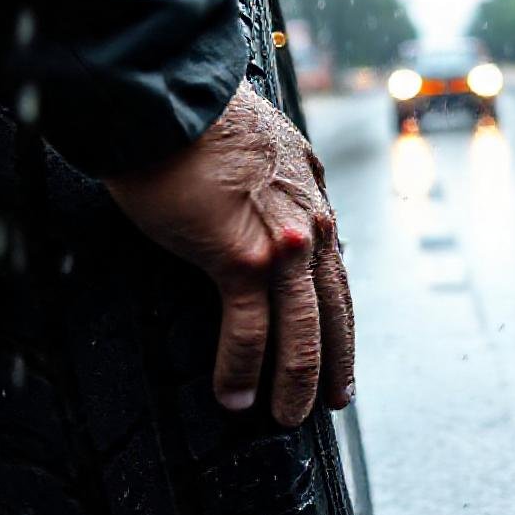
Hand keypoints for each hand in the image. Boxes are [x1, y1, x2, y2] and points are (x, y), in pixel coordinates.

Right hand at [105, 80, 354, 426]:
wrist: (171, 97)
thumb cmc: (207, 121)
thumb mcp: (274, 152)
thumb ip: (288, 190)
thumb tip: (289, 208)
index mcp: (317, 209)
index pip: (338, 281)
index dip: (341, 325)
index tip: (343, 356)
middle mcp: (312, 231)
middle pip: (333, 314)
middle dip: (334, 365)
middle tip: (333, 403)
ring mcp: (283, 248)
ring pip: (301, 333)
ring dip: (295, 383)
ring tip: (286, 418)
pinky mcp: (242, 258)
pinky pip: (249, 329)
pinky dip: (242, 369)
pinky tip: (235, 395)